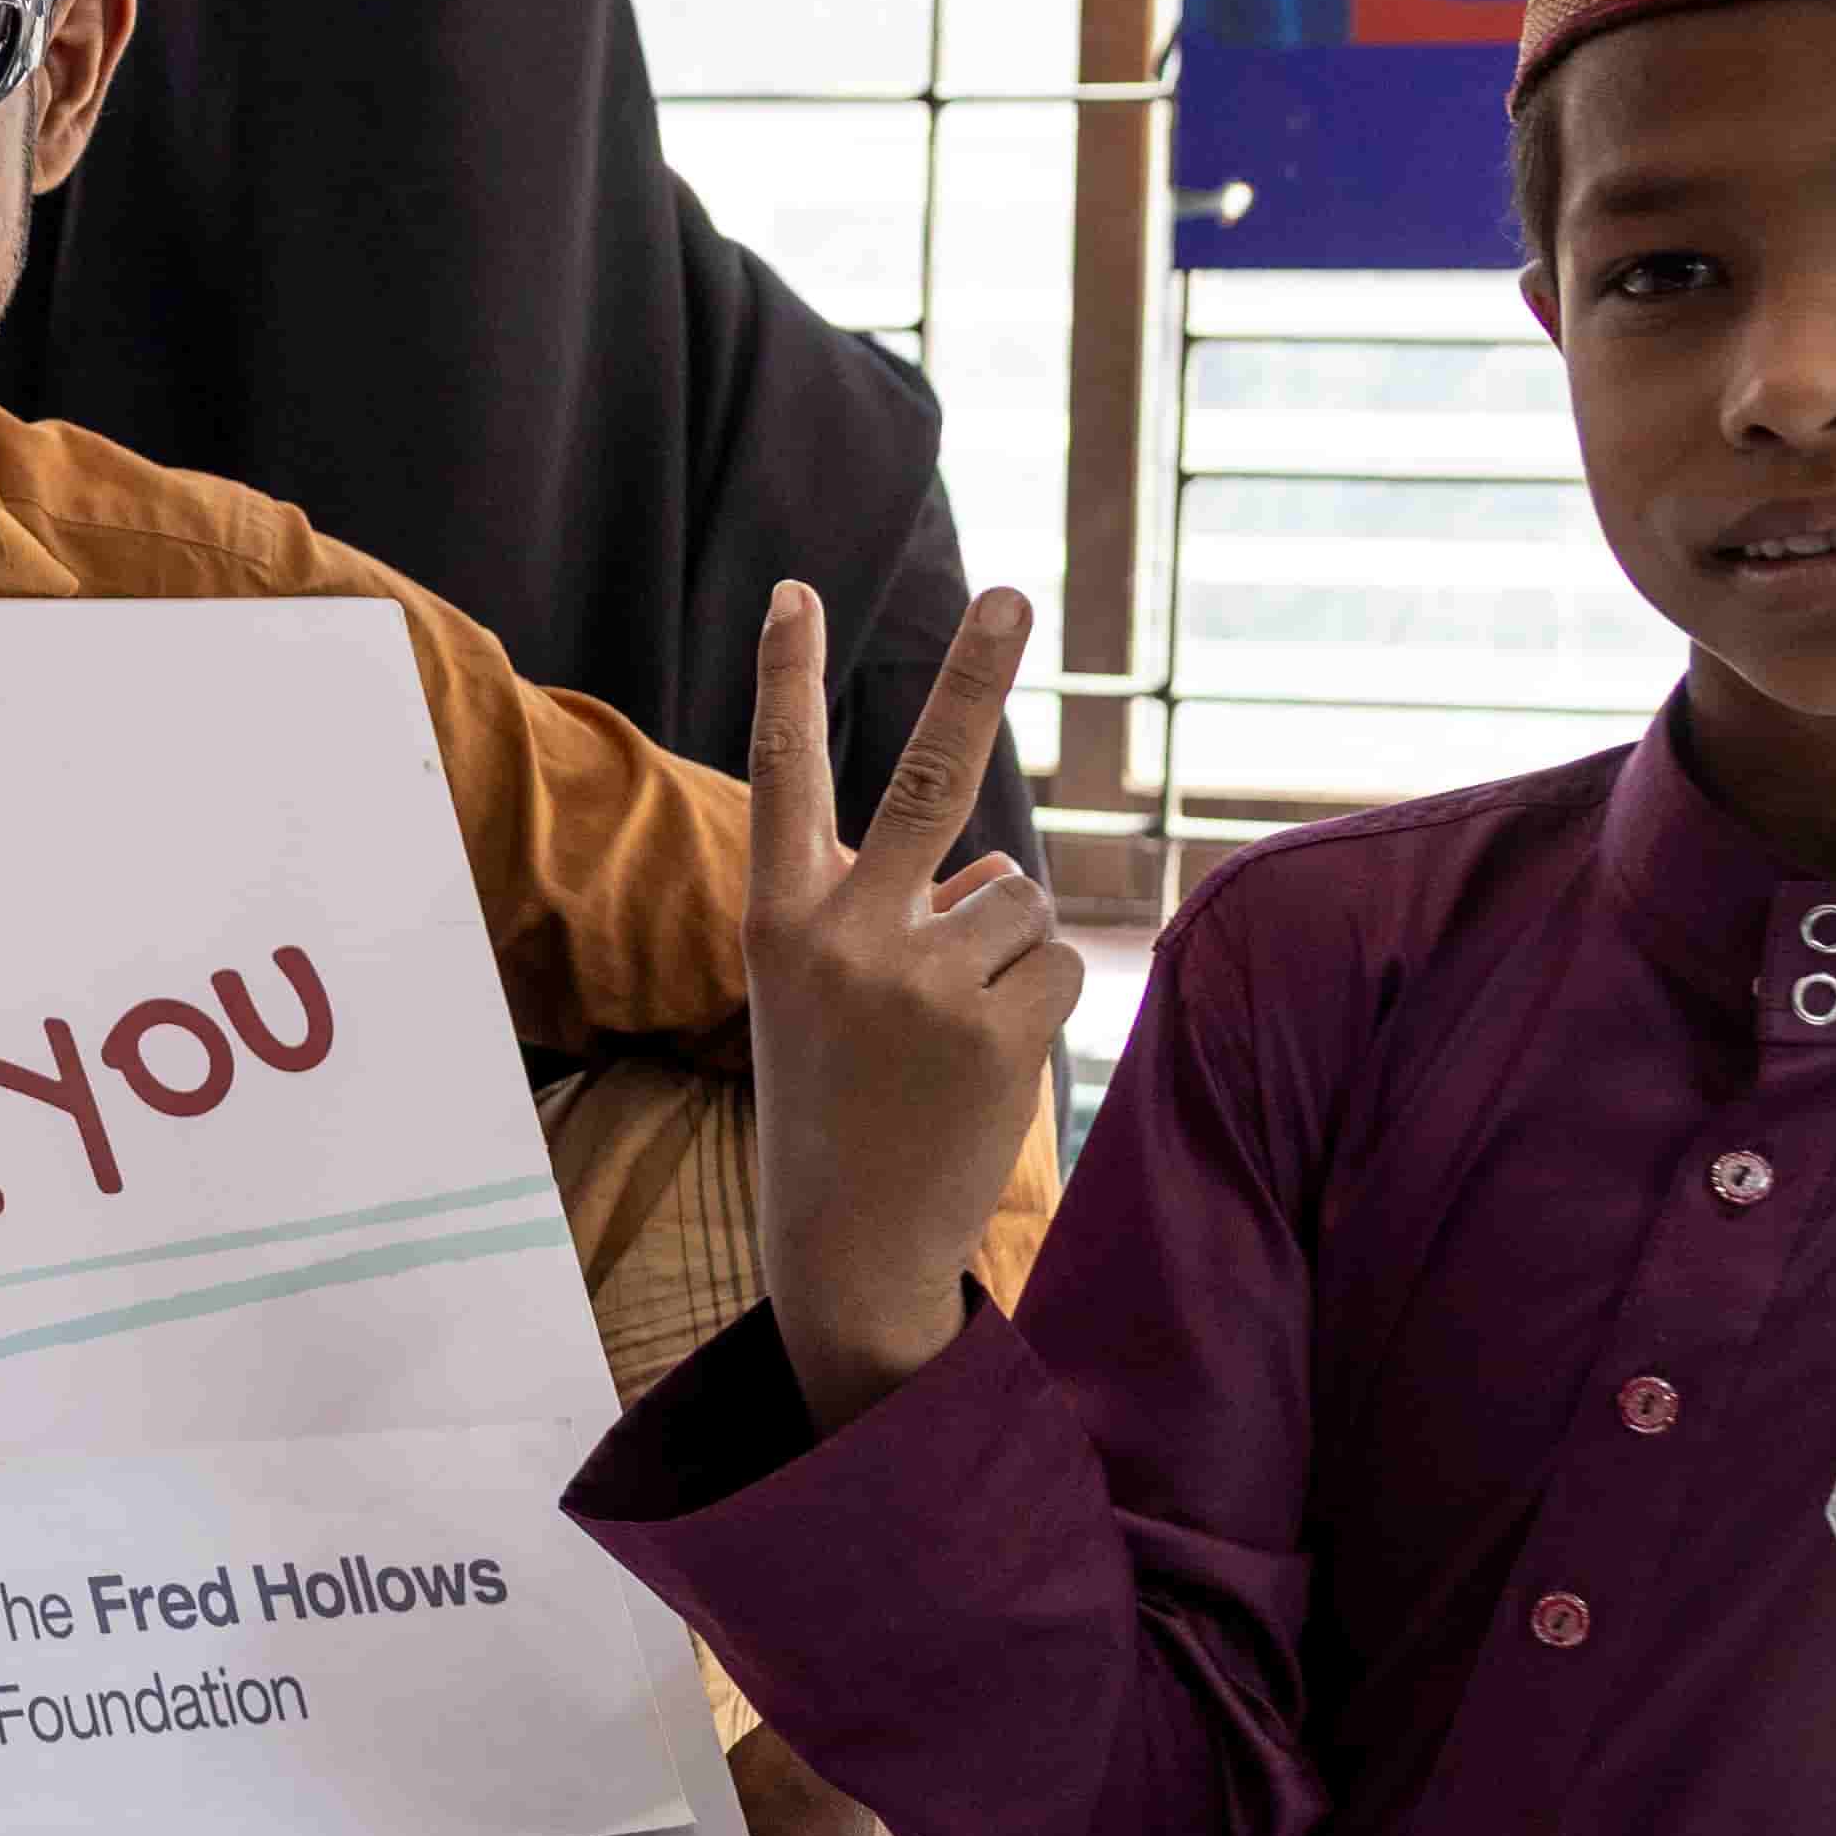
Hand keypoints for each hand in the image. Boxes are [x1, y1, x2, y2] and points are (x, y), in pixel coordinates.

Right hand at [741, 578, 1083, 1433]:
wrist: (846, 1243)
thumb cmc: (835, 1098)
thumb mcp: (826, 993)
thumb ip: (896, 913)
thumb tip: (1000, 872)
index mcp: (779, 917)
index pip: (785, 776)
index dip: (787, 679)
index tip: (796, 592)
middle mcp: (843, 933)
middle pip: (931, 777)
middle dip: (974, 676)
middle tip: (1010, 594)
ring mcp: (920, 978)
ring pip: (1016, 897)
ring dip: (1005, 953)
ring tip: (948, 1035)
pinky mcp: (993, 1025)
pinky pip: (1056, 962)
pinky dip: (1037, 1002)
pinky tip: (984, 1064)